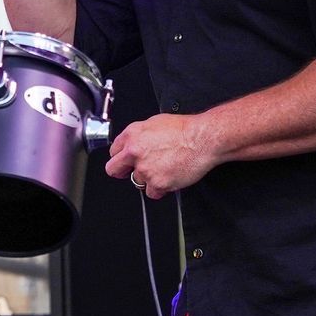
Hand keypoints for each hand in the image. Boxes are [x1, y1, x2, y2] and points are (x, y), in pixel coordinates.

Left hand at [103, 113, 217, 198]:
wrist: (202, 139)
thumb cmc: (185, 130)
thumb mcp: (155, 123)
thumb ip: (139, 135)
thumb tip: (134, 143)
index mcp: (132, 135)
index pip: (114, 152)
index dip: (122, 157)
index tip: (126, 161)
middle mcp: (134, 152)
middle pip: (113, 170)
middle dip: (121, 172)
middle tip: (130, 172)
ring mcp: (145, 169)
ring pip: (137, 182)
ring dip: (148, 179)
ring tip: (163, 169)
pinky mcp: (157, 183)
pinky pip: (152, 193)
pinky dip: (160, 189)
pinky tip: (168, 178)